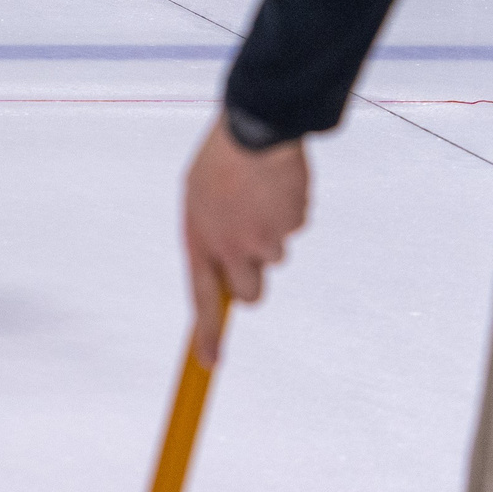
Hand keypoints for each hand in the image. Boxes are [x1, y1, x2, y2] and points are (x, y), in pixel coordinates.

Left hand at [182, 119, 310, 366]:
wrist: (255, 128)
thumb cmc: (221, 161)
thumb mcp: (198, 199)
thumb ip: (211, 236)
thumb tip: (228, 266)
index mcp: (199, 239)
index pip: (202, 299)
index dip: (206, 333)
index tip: (209, 364)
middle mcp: (230, 247)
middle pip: (251, 295)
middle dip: (253, 280)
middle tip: (250, 246)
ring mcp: (264, 239)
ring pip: (275, 257)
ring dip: (271, 233)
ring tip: (259, 196)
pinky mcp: (293, 225)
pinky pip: (294, 228)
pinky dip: (288, 211)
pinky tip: (276, 186)